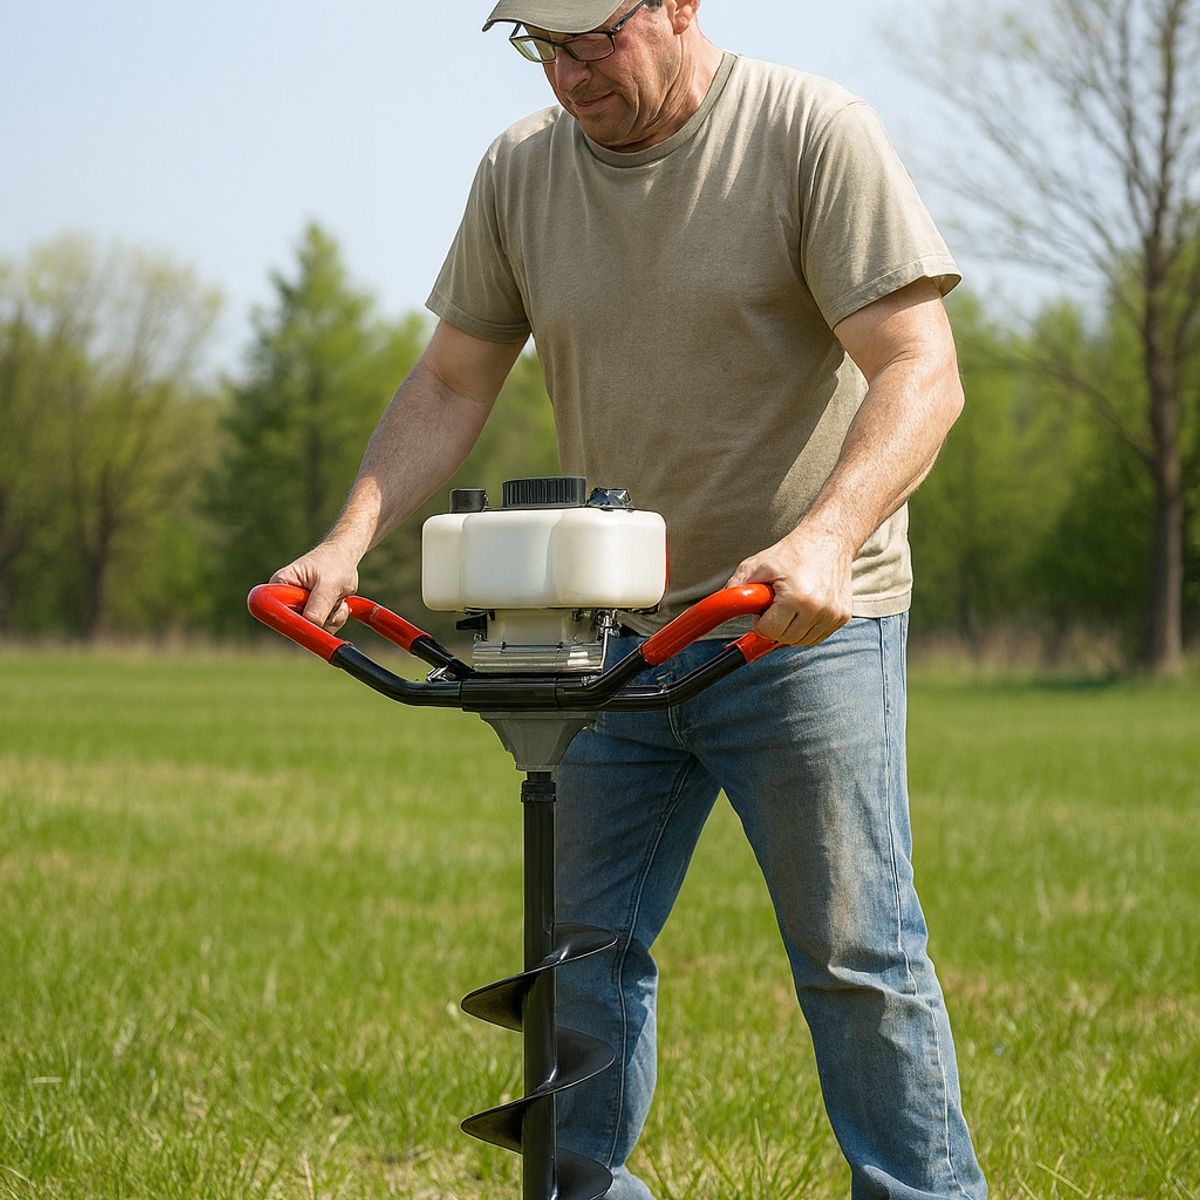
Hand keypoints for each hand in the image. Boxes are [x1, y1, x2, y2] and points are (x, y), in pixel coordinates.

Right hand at [270, 541, 360, 632]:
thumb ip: (320, 604)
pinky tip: (340, 604)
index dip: (292, 620)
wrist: (344, 559)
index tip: (312, 619)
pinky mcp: (311, 616)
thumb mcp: (329, 583)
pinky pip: (323, 629)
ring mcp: (299, 609)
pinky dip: (336, 619)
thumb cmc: (333, 563)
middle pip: (296, 625)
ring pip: (313, 629)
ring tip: (338, 599)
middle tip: (335, 603)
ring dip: (332, 618)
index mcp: (279, 585)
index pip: (274, 610)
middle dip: (320, 619)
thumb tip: (311, 624)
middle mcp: (285, 600)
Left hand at [726, 526, 853, 645]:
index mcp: (797, 598)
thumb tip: (718, 605)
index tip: (763, 610)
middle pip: (785, 639)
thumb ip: (736, 586)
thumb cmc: (793, 552)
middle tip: (775, 606)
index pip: (769, 631)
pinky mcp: (843, 617)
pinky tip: (803, 610)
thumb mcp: (758, 565)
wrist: (828, 540)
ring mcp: (834, 615)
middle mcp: (819, 609)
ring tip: (789, 606)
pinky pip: (817, 636)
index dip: (760, 622)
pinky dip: (806, 628)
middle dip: (775, 626)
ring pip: (802, 641)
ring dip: (791, 629)